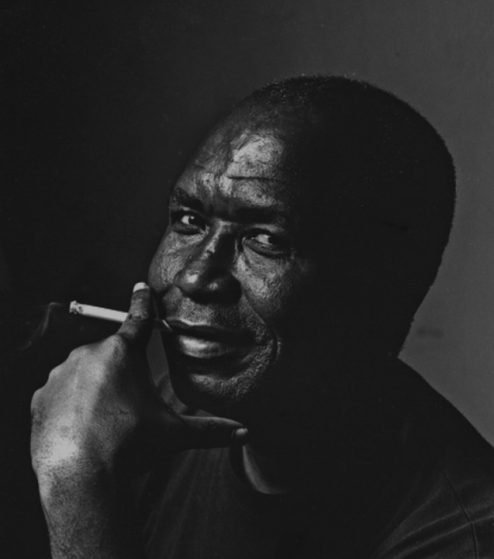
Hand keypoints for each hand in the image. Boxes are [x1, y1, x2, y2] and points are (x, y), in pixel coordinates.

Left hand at [31, 282, 246, 487]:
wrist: (82, 479)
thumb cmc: (131, 448)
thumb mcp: (174, 435)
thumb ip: (211, 429)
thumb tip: (245, 433)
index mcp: (123, 353)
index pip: (138, 319)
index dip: (143, 302)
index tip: (141, 287)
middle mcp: (88, 355)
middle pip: (111, 355)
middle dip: (120, 374)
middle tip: (127, 407)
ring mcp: (61, 374)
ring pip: (85, 373)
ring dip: (94, 389)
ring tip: (104, 422)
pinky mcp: (41, 395)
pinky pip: (61, 392)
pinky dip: (71, 404)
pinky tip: (81, 427)